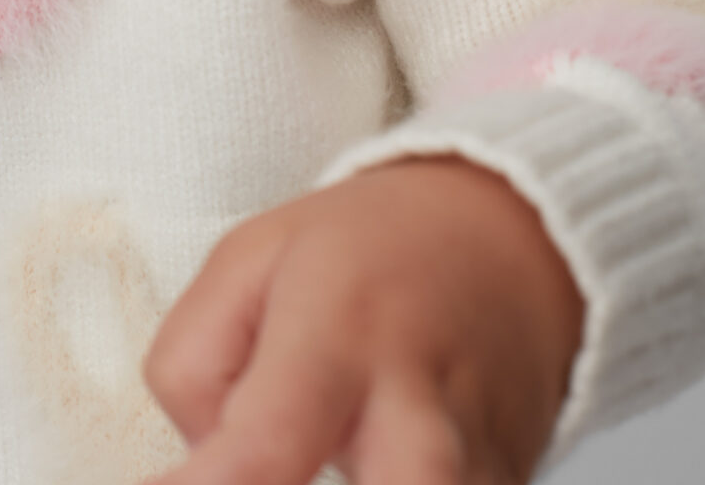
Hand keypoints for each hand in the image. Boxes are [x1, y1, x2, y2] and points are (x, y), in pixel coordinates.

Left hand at [138, 154, 585, 484]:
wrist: (510, 242)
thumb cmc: (367, 250)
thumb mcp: (250, 258)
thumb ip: (194, 362)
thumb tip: (201, 465)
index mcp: (339, 327)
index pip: (266, 447)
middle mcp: (419, 407)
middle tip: (253, 473)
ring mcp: (477, 465)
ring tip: (316, 458)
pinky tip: (360, 464)